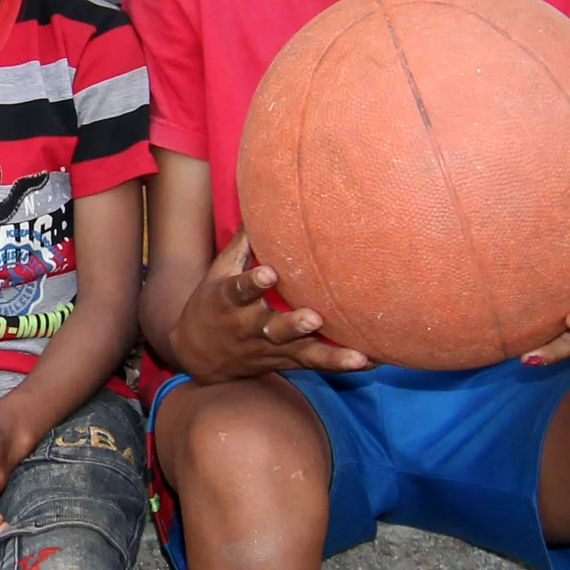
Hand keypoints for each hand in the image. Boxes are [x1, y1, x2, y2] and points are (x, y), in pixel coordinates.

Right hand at [168, 231, 371, 383]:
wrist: (197, 356)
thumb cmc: (212, 304)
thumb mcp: (218, 273)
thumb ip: (242, 245)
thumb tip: (261, 205)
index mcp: (229, 302)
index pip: (240, 290)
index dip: (254, 281)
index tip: (269, 273)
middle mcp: (249, 328)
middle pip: (273, 329)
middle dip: (293, 325)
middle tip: (314, 318)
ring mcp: (269, 349)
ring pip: (301, 353)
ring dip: (330, 356)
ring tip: (358, 357)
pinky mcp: (285, 362)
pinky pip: (314, 364)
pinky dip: (342, 363)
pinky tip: (373, 361)